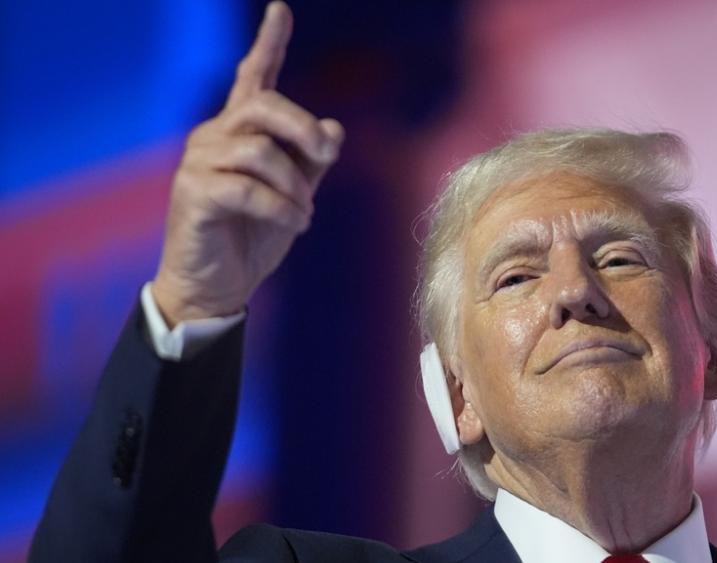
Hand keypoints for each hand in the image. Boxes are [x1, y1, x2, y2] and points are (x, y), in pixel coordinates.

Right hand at [151, 1, 341, 327]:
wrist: (219, 286)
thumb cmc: (254, 237)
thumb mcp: (295, 195)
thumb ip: (311, 162)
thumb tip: (334, 129)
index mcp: (240, 132)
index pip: (253, 77)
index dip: (269, 43)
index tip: (281, 9)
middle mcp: (214, 137)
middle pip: (263, 105)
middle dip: (303, 129)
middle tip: (326, 160)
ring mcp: (199, 162)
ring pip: (260, 151)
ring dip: (295, 186)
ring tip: (304, 213)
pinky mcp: (193, 192)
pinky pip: (249, 189)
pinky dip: (281, 208)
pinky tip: (294, 223)